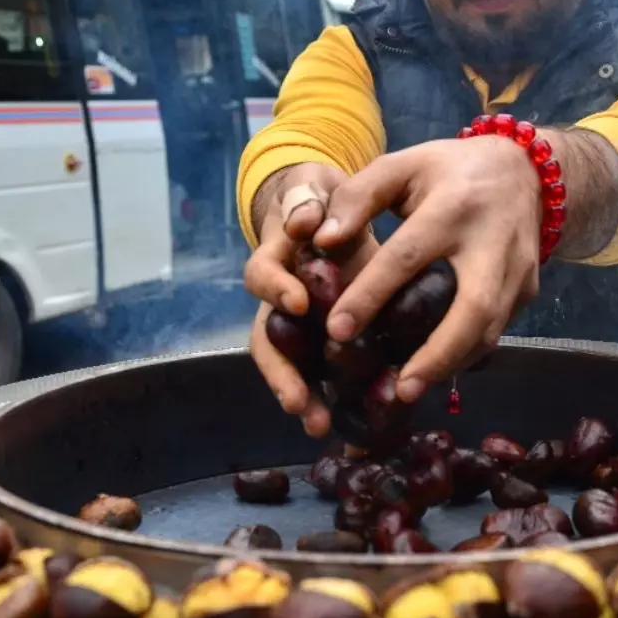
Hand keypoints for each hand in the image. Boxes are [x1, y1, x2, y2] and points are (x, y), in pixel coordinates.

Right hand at [244, 163, 378, 435]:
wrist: (338, 211)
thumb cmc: (323, 202)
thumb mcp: (314, 191)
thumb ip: (306, 200)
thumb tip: (304, 218)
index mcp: (278, 261)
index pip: (263, 276)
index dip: (277, 290)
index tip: (298, 303)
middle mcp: (281, 301)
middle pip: (267, 342)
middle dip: (281, 375)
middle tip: (298, 403)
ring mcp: (301, 325)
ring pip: (291, 366)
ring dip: (300, 396)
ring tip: (317, 425)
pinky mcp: (328, 338)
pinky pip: (326, 373)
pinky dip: (335, 397)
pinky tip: (354, 423)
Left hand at [314, 136, 541, 401]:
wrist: (527, 171)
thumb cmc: (449, 170)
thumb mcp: (402, 166)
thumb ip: (358, 198)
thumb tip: (322, 241)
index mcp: (453, 206)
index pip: (408, 257)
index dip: (371, 295)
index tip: (337, 331)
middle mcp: (492, 242)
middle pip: (473, 307)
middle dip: (438, 353)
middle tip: (400, 389)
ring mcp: (518, 270)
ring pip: (490, 330)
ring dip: (452, 364)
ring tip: (410, 389)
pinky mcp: (529, 290)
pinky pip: (496, 331)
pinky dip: (465, 355)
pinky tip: (433, 371)